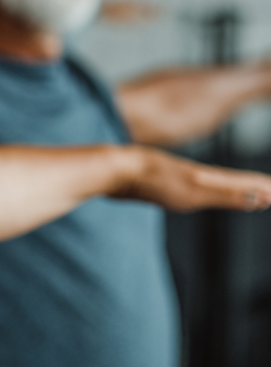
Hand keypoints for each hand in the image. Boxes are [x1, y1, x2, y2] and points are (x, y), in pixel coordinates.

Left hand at [115, 147, 270, 212]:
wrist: (111, 169)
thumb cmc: (150, 180)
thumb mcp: (194, 191)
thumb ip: (227, 194)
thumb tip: (263, 197)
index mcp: (206, 178)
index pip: (245, 182)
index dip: (265, 187)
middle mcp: (193, 175)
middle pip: (231, 181)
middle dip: (254, 186)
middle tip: (270, 190)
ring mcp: (174, 178)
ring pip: (208, 183)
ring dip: (228, 187)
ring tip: (238, 191)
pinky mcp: (156, 185)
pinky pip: (186, 188)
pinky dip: (200, 191)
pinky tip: (188, 194)